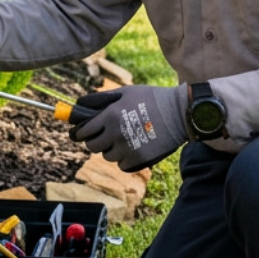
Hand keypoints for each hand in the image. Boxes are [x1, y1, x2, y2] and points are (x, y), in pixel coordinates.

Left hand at [68, 84, 188, 171]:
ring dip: (111, 149)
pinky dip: (124, 159)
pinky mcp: (138, 160)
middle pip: (92, 146)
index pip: (83, 131)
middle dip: (95, 141)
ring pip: (107, 156)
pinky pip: (121, 165)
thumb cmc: (151, 98)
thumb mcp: (126, 92)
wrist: (179, 113)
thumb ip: (102, 99)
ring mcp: (127, 148)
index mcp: (110, 116)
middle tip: (103, 137)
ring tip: (124, 139)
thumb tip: (81, 104)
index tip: (79, 133)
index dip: (79, 133)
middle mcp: (115, 134)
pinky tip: (133, 147)